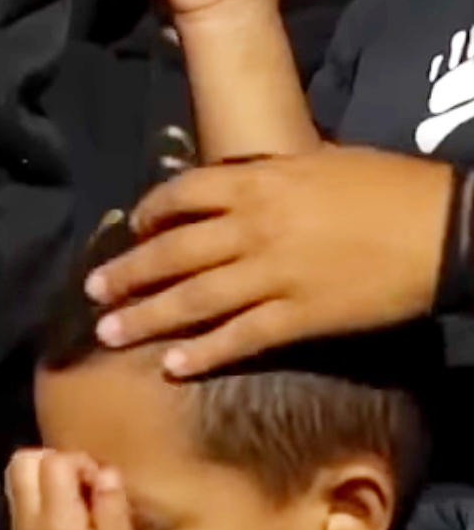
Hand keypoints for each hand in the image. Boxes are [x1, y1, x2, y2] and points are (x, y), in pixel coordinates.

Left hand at [7, 450, 138, 529]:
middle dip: (54, 460)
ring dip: (44, 476)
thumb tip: (105, 471)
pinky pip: (19, 500)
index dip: (81, 462)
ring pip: (16, 477)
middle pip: (22, 461)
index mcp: (55, 521)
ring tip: (76, 498)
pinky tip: (66, 516)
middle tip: (84, 483)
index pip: (53, 462)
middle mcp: (27, 520)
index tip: (101, 484)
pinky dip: (39, 494)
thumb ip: (112, 510)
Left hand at [86, 149, 451, 375]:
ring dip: (146, 316)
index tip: (131, 228)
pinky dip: (203, 352)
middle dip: (127, 273)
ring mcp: (272, 276)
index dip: (149, 212)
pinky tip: (172, 365)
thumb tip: (238, 181)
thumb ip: (270, 176)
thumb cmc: (388, 186)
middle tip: (91, 290)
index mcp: (256, 184)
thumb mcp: (319, 163)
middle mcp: (251, 229)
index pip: (181, 195)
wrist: (444, 227)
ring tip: (107, 332)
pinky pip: (240, 338)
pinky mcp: (299, 317)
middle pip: (171, 252)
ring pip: (193, 299)